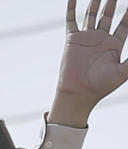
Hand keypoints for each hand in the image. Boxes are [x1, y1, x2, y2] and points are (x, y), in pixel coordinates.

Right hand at [49, 0, 127, 126]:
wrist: (79, 94)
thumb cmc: (101, 86)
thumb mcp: (124, 71)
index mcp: (114, 45)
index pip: (125, 23)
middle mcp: (101, 39)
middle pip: (109, 15)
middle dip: (113, 2)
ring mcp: (86, 38)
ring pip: (92, 14)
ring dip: (96, 2)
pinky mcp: (72, 40)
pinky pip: (72, 21)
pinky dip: (72, 9)